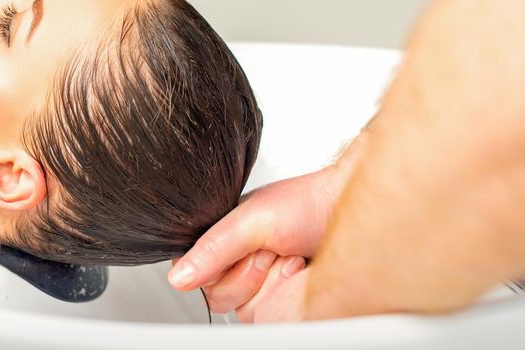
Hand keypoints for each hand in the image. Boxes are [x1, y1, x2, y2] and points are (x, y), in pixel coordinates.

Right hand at [168, 133, 368, 319]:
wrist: (344, 211)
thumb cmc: (306, 204)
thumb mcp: (251, 220)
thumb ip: (214, 247)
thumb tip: (179, 277)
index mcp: (221, 240)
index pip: (194, 273)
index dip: (222, 267)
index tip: (247, 249)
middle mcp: (236, 262)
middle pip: (219, 296)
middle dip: (250, 273)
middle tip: (271, 249)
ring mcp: (259, 284)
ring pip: (244, 310)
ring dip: (271, 283)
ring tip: (288, 257)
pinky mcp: (279, 300)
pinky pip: (267, 316)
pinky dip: (286, 292)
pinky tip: (297, 272)